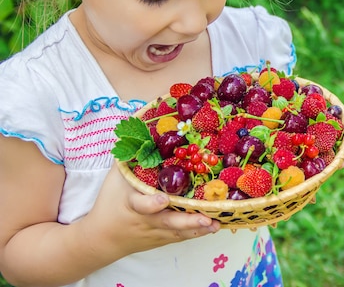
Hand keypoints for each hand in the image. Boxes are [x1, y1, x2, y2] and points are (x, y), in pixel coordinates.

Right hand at [82, 164, 219, 258]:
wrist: (101, 238)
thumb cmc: (110, 202)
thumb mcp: (116, 178)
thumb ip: (131, 157)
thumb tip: (146, 129)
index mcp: (132, 203)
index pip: (141, 204)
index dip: (152, 203)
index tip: (163, 199)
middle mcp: (147, 220)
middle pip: (168, 222)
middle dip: (188, 221)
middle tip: (207, 218)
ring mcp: (156, 232)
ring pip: (178, 231)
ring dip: (198, 229)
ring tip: (217, 224)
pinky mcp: (162, 238)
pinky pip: (181, 236)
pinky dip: (197, 233)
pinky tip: (213, 227)